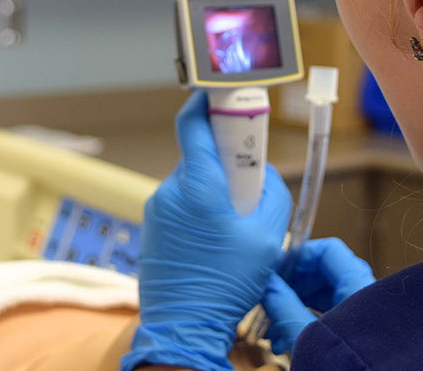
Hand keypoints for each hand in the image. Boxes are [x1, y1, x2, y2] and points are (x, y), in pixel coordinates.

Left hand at [121, 92, 291, 370]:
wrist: (183, 325)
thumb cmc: (225, 284)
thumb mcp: (267, 238)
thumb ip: (271, 195)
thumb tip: (261, 175)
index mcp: (197, 186)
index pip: (192, 124)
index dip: (206, 102)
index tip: (221, 95)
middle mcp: (170, 191)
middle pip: (199, 155)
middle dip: (225, 163)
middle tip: (245, 187)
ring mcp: (156, 209)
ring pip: (190, 181)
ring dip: (211, 191)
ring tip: (229, 226)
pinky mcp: (152, 226)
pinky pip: (179, 203)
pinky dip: (197, 209)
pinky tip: (211, 240)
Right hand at [262, 237, 375, 354]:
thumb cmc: (348, 370)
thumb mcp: (307, 337)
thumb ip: (284, 307)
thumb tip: (267, 284)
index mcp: (359, 290)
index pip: (329, 251)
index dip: (299, 256)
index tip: (274, 268)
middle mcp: (365, 299)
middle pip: (324, 274)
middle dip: (292, 285)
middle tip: (267, 297)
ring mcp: (363, 319)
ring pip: (324, 298)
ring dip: (294, 305)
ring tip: (272, 329)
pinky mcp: (357, 337)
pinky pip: (329, 318)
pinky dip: (305, 322)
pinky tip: (283, 341)